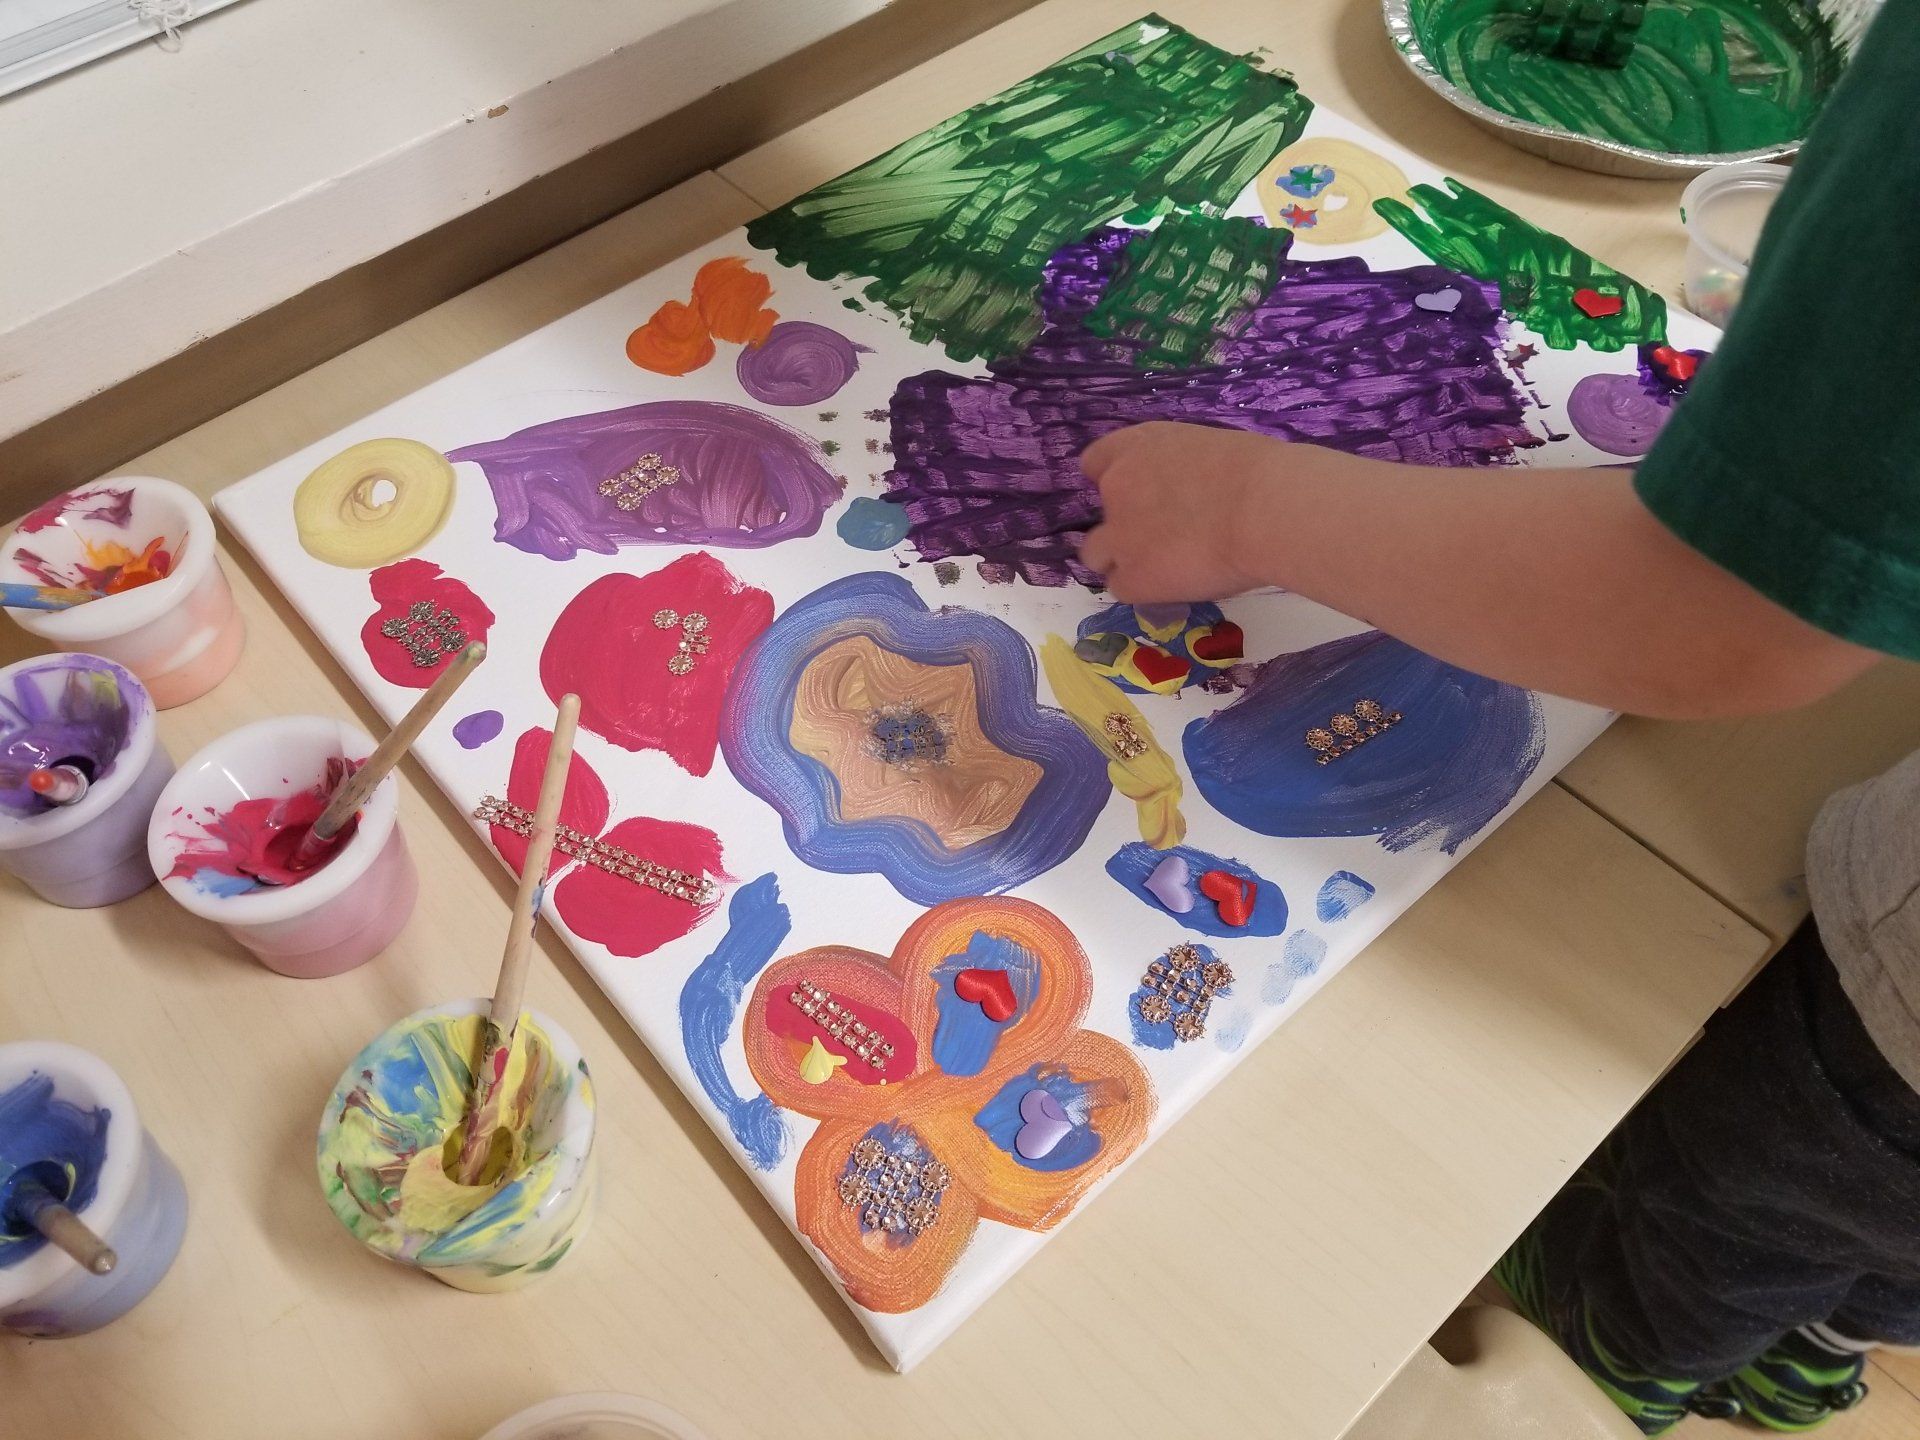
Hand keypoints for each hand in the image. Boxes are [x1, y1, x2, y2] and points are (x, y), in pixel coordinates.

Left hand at [1077, 422, 1290, 601]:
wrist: (1265, 508)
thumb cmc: (1258, 471)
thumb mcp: (1209, 450)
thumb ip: (1182, 470)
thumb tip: (1192, 494)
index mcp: (1137, 447)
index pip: (1095, 463)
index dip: (1114, 483)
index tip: (1138, 497)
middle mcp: (1117, 486)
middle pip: (1096, 514)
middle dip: (1121, 528)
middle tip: (1161, 538)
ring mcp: (1119, 534)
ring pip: (1096, 555)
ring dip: (1123, 561)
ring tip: (1165, 568)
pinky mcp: (1131, 576)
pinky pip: (1123, 588)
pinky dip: (1144, 590)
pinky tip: (1177, 585)